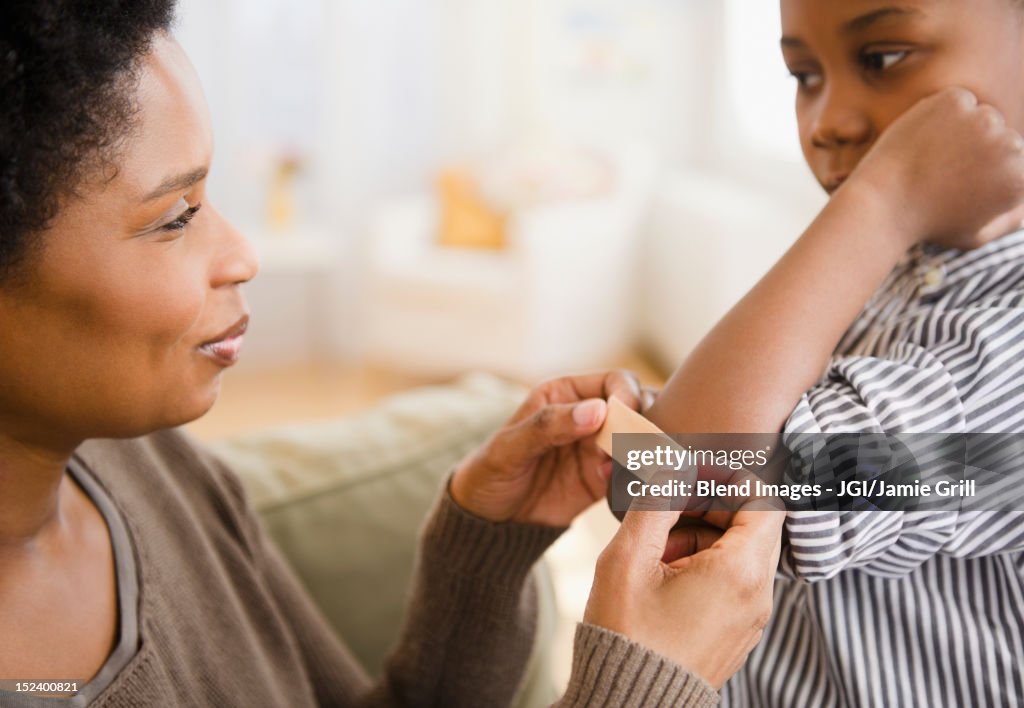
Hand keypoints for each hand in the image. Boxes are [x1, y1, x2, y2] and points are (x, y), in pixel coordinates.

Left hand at [450, 371, 643, 525]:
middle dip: (643, 425)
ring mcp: (599, 448)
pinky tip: (620, 489)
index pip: (615, 381)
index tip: (626, 419)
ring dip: (644, 452)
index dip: (628, 396)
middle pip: (638, 407)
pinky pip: (634, 473)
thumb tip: (597, 411)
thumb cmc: (490, 472)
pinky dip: (638, 478)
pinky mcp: (604, 480)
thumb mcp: (508, 448)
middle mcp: (589, 416)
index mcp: (565, 394)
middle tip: (632, 449)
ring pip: (642, 439)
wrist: (487, 520)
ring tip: (623, 471)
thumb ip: (548, 426)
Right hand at [584, 495, 783, 688]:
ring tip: (655, 549)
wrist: (629, 707)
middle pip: (751, 525)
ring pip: (739, 554)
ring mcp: (750, 618)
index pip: (763, 500)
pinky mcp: (736, 633)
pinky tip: (662, 575)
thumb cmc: (628, 637)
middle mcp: (758, 595)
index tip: (689, 477)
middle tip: (664, 508)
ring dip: (701, 537)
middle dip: (708, 507)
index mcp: (741, 572)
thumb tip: (670, 469)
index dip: (727, 479)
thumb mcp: (629, 559)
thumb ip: (653, 504)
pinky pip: (733, 583)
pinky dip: (703, 566)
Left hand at [850, 86, 1023, 250]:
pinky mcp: (954, 101)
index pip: (1013, 161)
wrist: (882, 205)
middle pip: (999, 136)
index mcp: (1021, 177)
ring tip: (929, 159)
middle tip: (939, 173)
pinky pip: (957, 101)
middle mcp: (1010, 146)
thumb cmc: (925, 225)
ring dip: (959, 130)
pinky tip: (921, 140)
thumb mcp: (974, 235)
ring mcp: (983, 119)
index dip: (982, 172)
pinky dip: (940, 114)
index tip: (956, 183)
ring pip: (979, 116)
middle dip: (975, 149)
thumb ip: (1009, 219)